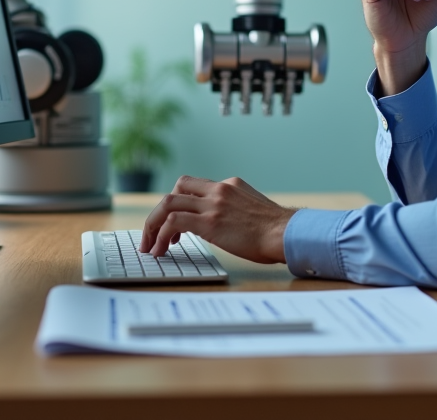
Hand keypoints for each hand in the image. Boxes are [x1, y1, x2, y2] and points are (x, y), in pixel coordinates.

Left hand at [139, 175, 295, 262]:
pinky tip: (160, 250)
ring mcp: (213, 204)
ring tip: (150, 246)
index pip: (194, 186)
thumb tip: (224, 225)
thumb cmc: (276, 230)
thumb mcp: (253, 209)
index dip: (180, 204)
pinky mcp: (209, 222)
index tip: (174, 226)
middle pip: (177, 188)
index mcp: (229, 185)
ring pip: (168, 203)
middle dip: (160, 212)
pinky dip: (160, 236)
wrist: (286, 233)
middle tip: (153, 233)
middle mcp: (219, 189)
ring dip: (153, 224)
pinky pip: (173, 223)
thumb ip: (235, 210)